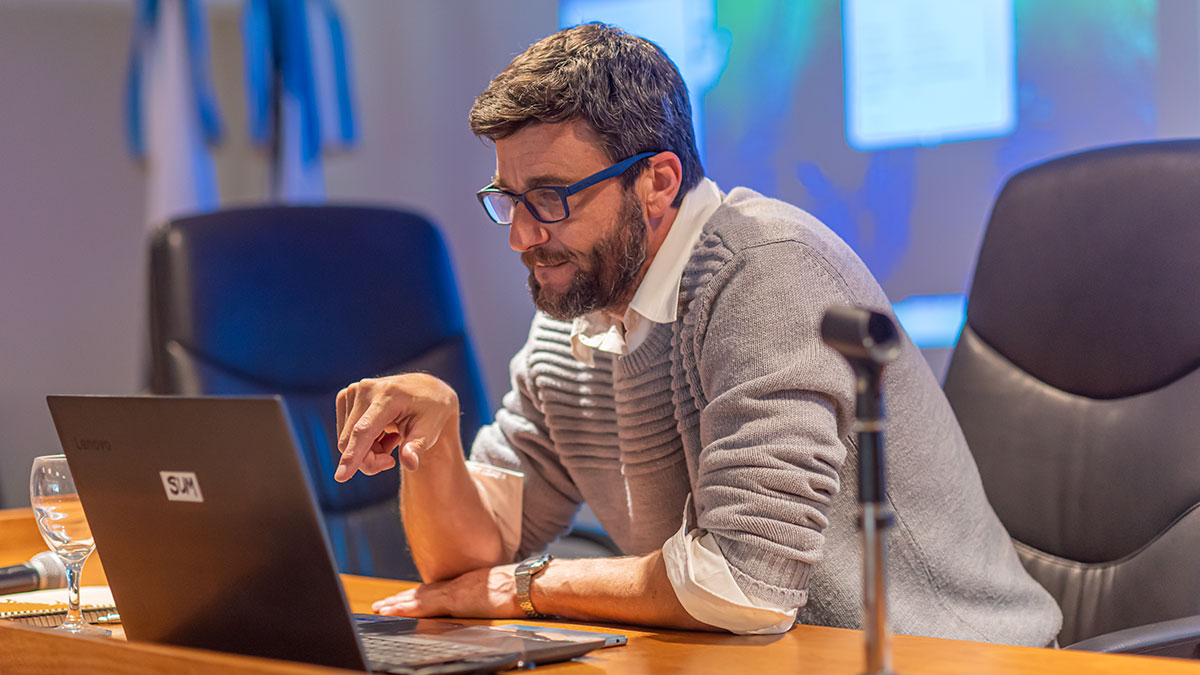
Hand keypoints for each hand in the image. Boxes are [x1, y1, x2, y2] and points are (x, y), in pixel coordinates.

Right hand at [334, 373, 458, 481]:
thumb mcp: (431, 430)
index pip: (364, 430)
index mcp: (389, 395)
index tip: (341, 477)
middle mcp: (366, 389)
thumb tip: (410, 464)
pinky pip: (345, 433)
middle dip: (370, 459)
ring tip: (393, 439)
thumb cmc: (431, 412)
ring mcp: (353, 391)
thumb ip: (417, 447)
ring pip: (346, 441)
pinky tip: (382, 432)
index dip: (353, 455)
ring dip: (367, 451)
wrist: (426, 390)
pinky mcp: (345, 396)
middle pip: (351, 442)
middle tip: (392, 459)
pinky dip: (362, 442)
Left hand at [371, 564, 522, 618]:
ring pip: (418, 597)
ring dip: (398, 603)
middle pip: (423, 592)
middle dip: (403, 599)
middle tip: (383, 604)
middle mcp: (458, 583)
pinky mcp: (453, 599)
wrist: (529, 585)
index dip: (419, 595)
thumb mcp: (503, 592)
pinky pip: (422, 605)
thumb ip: (492, 596)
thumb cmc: (523, 590)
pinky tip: (392, 611)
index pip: (437, 590)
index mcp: (468, 583)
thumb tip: (496, 602)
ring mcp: (454, 590)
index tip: (404, 597)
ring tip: (380, 608)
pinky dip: (405, 607)